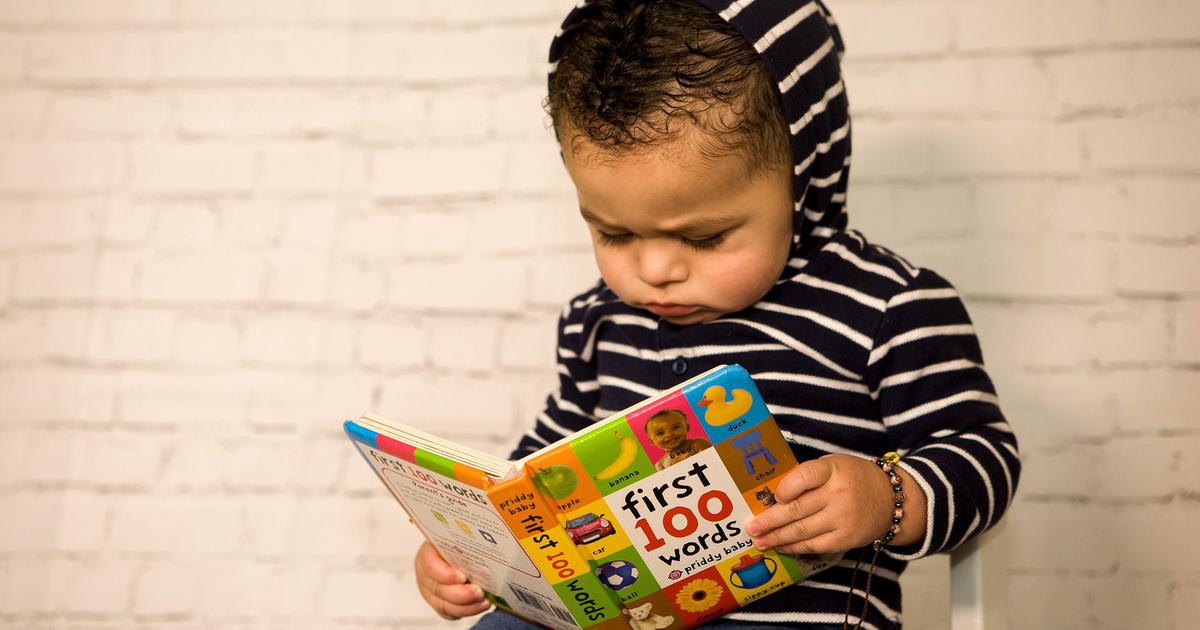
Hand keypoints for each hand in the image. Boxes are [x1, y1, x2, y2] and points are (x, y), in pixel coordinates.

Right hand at [415, 541, 491, 619]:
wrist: (459, 551)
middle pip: (438, 589)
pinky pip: (450, 613)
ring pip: (443, 604)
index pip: (430, 566)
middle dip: (460, 594)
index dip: (445, 574)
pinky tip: (480, 605)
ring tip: (484, 601)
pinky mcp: (440, 603)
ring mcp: (431, 591)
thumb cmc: (459, 542)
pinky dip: (466, 611)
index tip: (462, 577)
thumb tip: (484, 538)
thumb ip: (467, 539)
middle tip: (479, 592)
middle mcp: (425, 574)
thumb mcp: (458, 536)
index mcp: (427, 553)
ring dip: (466, 606)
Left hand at [745, 454, 926, 553]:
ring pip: (801, 531)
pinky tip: (780, 546)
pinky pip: (813, 545)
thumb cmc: (853, 478)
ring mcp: (842, 519)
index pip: (804, 476)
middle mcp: (838, 494)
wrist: (891, 499)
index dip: (785, 488)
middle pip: (797, 509)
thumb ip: (807, 476)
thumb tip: (772, 494)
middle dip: (769, 520)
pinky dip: (794, 547)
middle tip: (751, 527)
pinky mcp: (845, 539)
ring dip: (776, 537)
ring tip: (759, 540)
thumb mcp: (833, 465)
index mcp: (833, 470)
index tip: (773, 496)